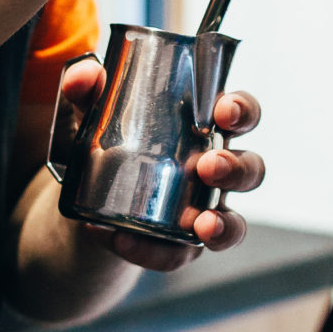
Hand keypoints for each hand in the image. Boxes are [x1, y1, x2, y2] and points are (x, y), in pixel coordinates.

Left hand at [56, 61, 264, 271]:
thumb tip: (85, 75)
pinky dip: (154, 253)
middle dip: (236, 168)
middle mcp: (214, 172)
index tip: (224, 110)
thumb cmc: (104, 143)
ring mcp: (202, 213)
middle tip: (209, 166)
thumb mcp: (89, 113)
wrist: (82, 202)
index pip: (241, 115)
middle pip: (250, 170)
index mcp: (205, 129)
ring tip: (203, 224)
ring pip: (234, 223)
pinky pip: (178, 256)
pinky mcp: (177, 247)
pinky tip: (127, 241)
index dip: (243, 111)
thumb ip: (84, 88)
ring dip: (225, 224)